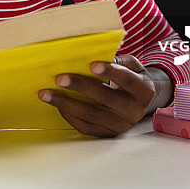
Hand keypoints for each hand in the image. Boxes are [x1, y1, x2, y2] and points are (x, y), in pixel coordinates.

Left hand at [38, 54, 171, 136]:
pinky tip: (57, 104)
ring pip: (91, 115)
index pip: (126, 80)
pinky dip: (69, 115)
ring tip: (46, 94)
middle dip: (80, 87)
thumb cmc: (132, 76)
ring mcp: (121, 125)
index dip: (110, 72)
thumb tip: (90, 54)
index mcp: (143, 90)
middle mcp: (134, 111)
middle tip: (59, 78)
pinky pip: (86, 127)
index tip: (91, 65)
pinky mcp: (108, 134)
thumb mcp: (131, 64)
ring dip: (66, 103)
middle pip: (105, 98)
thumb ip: (116, 60)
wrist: (141, 101)